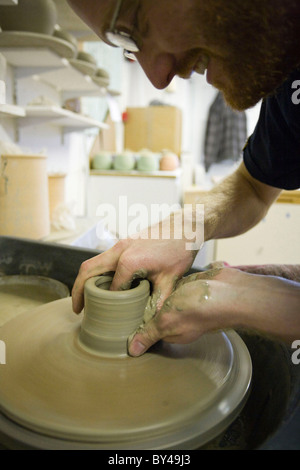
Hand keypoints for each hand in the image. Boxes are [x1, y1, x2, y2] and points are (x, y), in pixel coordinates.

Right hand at [71, 209, 201, 313]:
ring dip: (85, 280)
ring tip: (83, 300)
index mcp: (129, 261)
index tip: (106, 317)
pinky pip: (102, 259)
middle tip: (76, 310)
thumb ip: (159, 301)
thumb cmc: (179, 250)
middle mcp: (119, 251)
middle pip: (88, 270)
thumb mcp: (171, 279)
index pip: (111, 289)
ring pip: (93, 263)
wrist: (185, 226)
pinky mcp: (123, 243)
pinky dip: (96, 272)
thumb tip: (153, 322)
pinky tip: (101, 285)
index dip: (109, 305)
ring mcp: (119, 245)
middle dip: (77, 291)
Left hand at [128, 266, 235, 355]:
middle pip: (153, 315)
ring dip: (150, 292)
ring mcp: (184, 304)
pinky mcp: (189, 288)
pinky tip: (150, 272)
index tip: (115, 312)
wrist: (231, 291)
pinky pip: (172, 287)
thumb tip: (132, 351)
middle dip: (139, 305)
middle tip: (119, 293)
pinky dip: (162, 282)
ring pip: (161, 300)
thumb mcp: (168, 321)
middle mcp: (177, 320)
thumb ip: (150, 333)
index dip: (131, 322)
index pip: (146, 330)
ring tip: (130, 280)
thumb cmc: (200, 308)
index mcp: (171, 332)